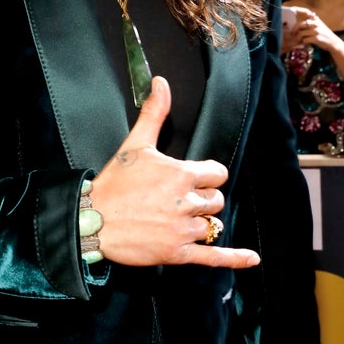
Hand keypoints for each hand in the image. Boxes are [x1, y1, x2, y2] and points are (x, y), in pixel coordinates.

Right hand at [90, 76, 259, 268]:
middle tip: (178, 200)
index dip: (207, 176)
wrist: (92, 219)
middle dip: (202, 200)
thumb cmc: (113, 182)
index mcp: (181, 174)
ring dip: (201, 223)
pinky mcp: (177, 252)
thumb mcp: (136, 143)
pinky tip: (252, 259)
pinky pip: (213, 255)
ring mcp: (183, 229)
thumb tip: (161, 84)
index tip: (193, 179)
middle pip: (216, 200)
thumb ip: (154, 112)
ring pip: (213, 225)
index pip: (217, 174)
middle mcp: (186, 201)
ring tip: (177, 220)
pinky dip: (234, 258)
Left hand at [293, 8, 335, 51]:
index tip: (294, 27)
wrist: (334, 43)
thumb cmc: (325, 35)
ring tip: (299, 41)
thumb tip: (297, 25)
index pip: (303, 17)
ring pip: (301, 33)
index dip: (297, 21)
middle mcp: (315, 24)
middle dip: (294, 30)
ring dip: (298, 38)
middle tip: (293, 35)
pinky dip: (303, 43)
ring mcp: (316, 31)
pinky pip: (304, 40)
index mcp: (315, 19)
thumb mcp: (319, 25)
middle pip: (300, 25)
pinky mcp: (316, 39)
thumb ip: (311, 22)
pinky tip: (305, 44)